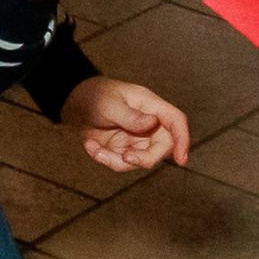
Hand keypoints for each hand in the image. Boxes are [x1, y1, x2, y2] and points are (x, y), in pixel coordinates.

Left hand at [62, 75, 188, 172]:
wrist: (76, 103)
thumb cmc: (96, 95)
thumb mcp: (109, 103)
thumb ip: (130, 115)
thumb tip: (152, 123)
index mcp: (151, 106)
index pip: (175, 121)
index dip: (183, 139)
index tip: (181, 159)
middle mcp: (149, 124)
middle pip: (162, 147)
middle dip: (145, 158)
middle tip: (125, 157)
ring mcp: (137, 139)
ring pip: (140, 160)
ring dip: (116, 160)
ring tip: (94, 148)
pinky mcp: (123, 150)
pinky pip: (121, 163)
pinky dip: (105, 158)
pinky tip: (90, 145)